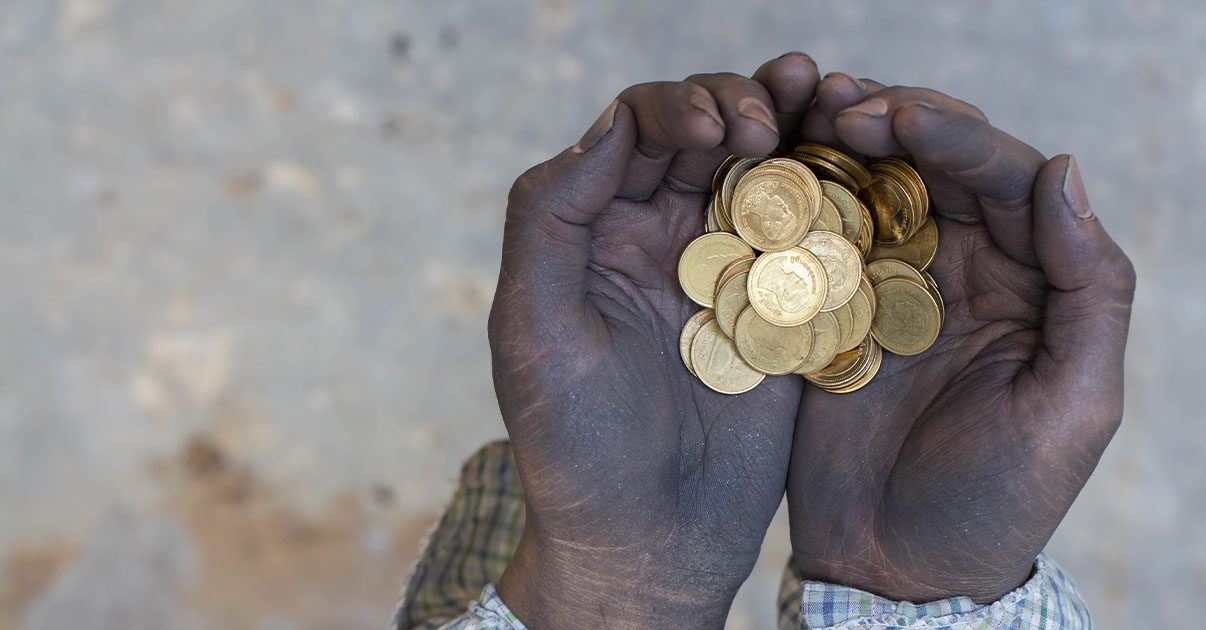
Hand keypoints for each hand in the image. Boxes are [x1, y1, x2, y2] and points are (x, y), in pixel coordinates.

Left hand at [488, 54, 818, 627]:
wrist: (648, 539)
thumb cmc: (573, 444)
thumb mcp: (535, 329)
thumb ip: (550, 218)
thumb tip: (608, 124)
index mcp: (594, 231)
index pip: (633, 131)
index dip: (673, 109)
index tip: (711, 132)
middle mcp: (661, 237)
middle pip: (705, 135)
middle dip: (736, 106)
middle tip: (763, 121)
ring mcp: (727, 271)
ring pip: (763, 171)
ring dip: (791, 126)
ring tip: (819, 93)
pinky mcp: (784, 311)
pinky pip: (813, 234)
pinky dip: (833, 192)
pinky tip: (854, 163)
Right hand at [786, 76, 1135, 602]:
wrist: (897, 569)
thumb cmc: (998, 502)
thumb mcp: (1073, 406)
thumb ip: (1089, 290)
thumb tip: (1063, 172)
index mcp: (1027, 281)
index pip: (1005, 177)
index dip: (956, 137)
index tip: (897, 122)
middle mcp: (959, 269)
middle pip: (933, 164)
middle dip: (891, 121)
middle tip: (839, 107)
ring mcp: (887, 288)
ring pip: (871, 187)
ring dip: (839, 144)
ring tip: (801, 115)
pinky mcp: (826, 313)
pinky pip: (814, 240)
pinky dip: (795, 199)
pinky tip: (767, 173)